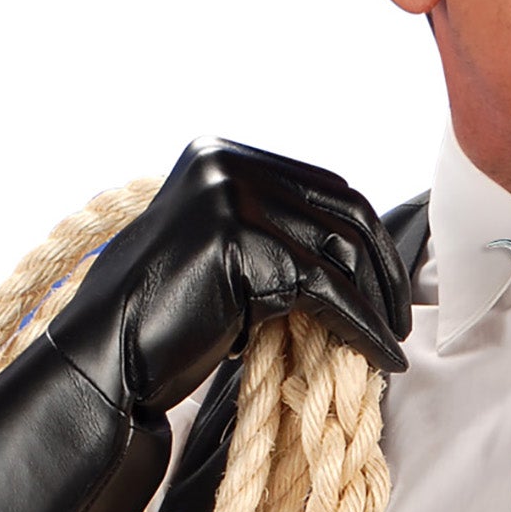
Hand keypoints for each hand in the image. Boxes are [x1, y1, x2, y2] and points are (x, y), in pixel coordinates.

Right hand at [46, 137, 412, 418]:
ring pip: (341, 251)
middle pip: (343, 213)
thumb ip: (277, 235)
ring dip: (378, 304)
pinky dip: (362, 326)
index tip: (388, 285)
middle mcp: (229, 165)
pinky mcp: (243, 242)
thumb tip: (357, 257)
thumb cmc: (167, 319)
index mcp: (224, 155)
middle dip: (382, 271)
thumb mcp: (226, 254)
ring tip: (391, 342)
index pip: (327, 190)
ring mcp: (234, 198)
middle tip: (401, 320)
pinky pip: (327, 288)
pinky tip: (379, 355)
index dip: (368, 240)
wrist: (109, 356)